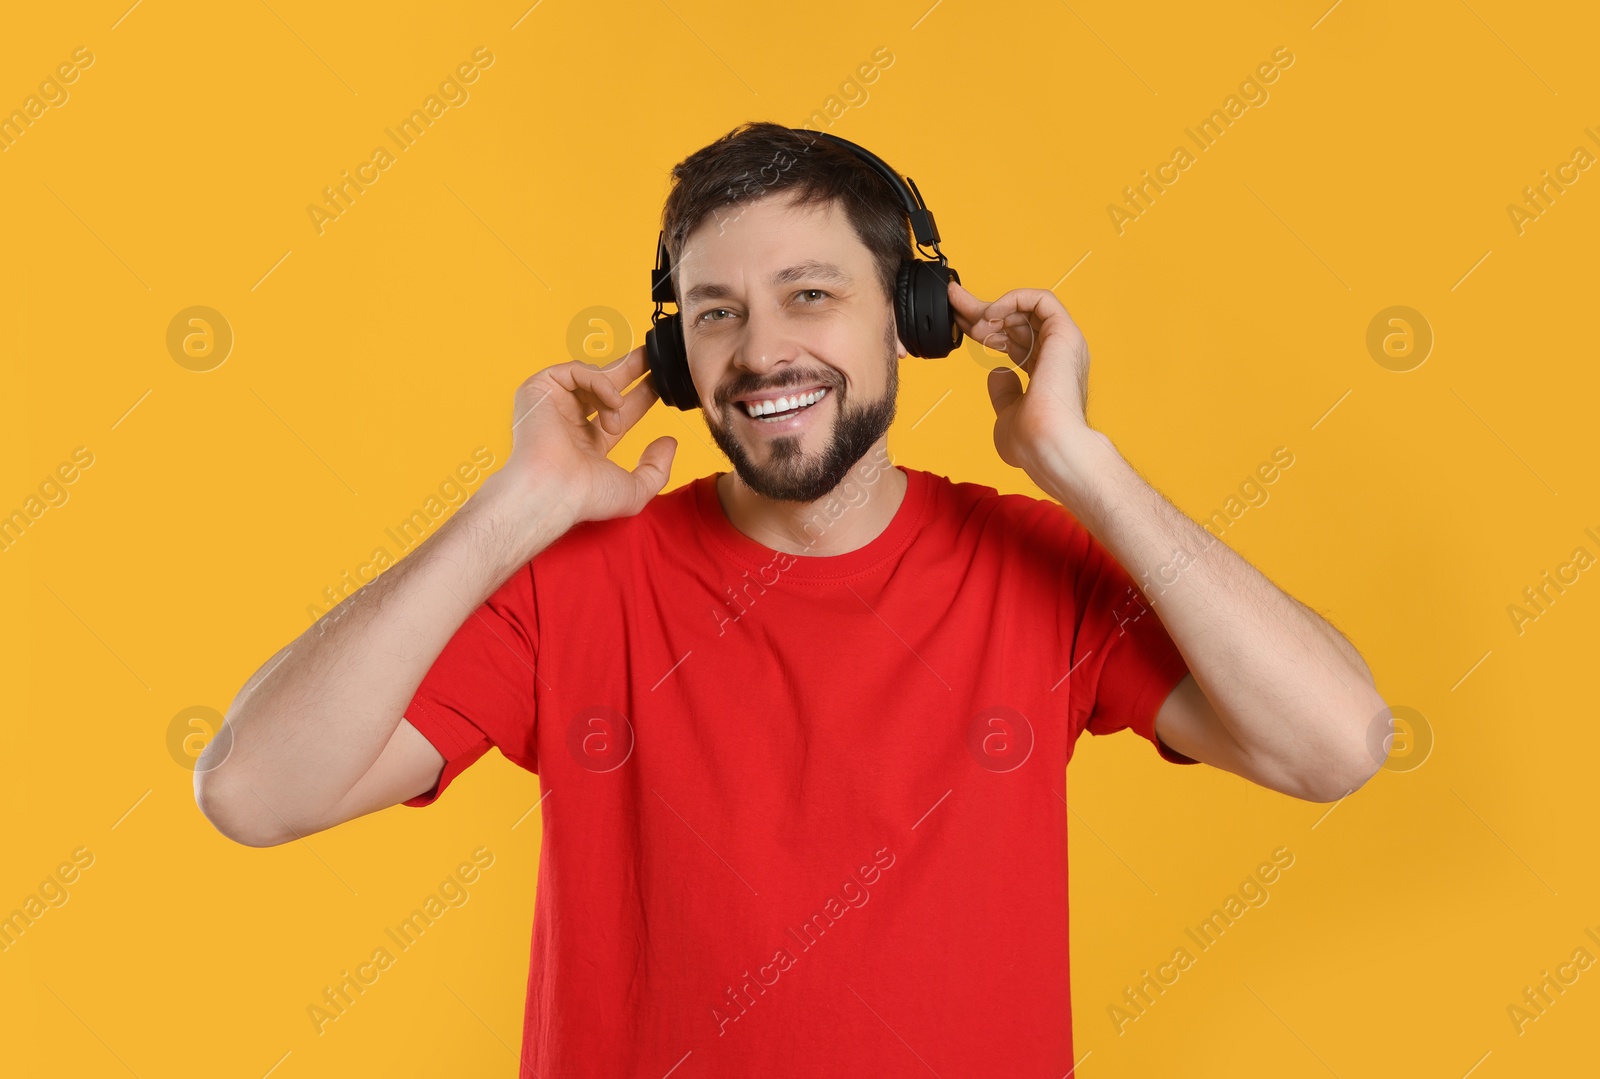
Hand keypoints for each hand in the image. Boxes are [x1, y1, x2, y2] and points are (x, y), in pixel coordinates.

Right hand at [485, 346, 676, 528]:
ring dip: (613, 390)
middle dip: (631, 370)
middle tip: (654, 359)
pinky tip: (612, 400)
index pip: (618, 412)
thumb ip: (658, 468)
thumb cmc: (586, 496)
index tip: (661, 384)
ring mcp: (553, 404)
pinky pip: (575, 370)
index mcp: (587, 443)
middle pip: (604, 386)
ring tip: (618, 407)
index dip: (641, 396)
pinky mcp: (539, 389)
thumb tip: (669, 442)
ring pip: (590, 377)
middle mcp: (568, 422)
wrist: (553, 489)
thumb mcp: (635, 489)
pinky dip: (598, 381)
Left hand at [946, 280, 1092, 476]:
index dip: (983, 328)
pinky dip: (1013, 300)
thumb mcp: (1007, 414)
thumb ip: (1003, 392)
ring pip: (1027, 307)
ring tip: (972, 321)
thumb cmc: (1031, 442)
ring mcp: (1063, 344)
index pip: (1013, 339)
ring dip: (993, 307)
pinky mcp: (1065, 334)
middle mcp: (1057, 355)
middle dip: (980, 311)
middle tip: (954, 302)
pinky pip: (1042, 300)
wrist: (1046, 446)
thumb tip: (997, 372)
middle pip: (1016, 321)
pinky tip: (991, 316)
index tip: (958, 322)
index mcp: (1046, 372)